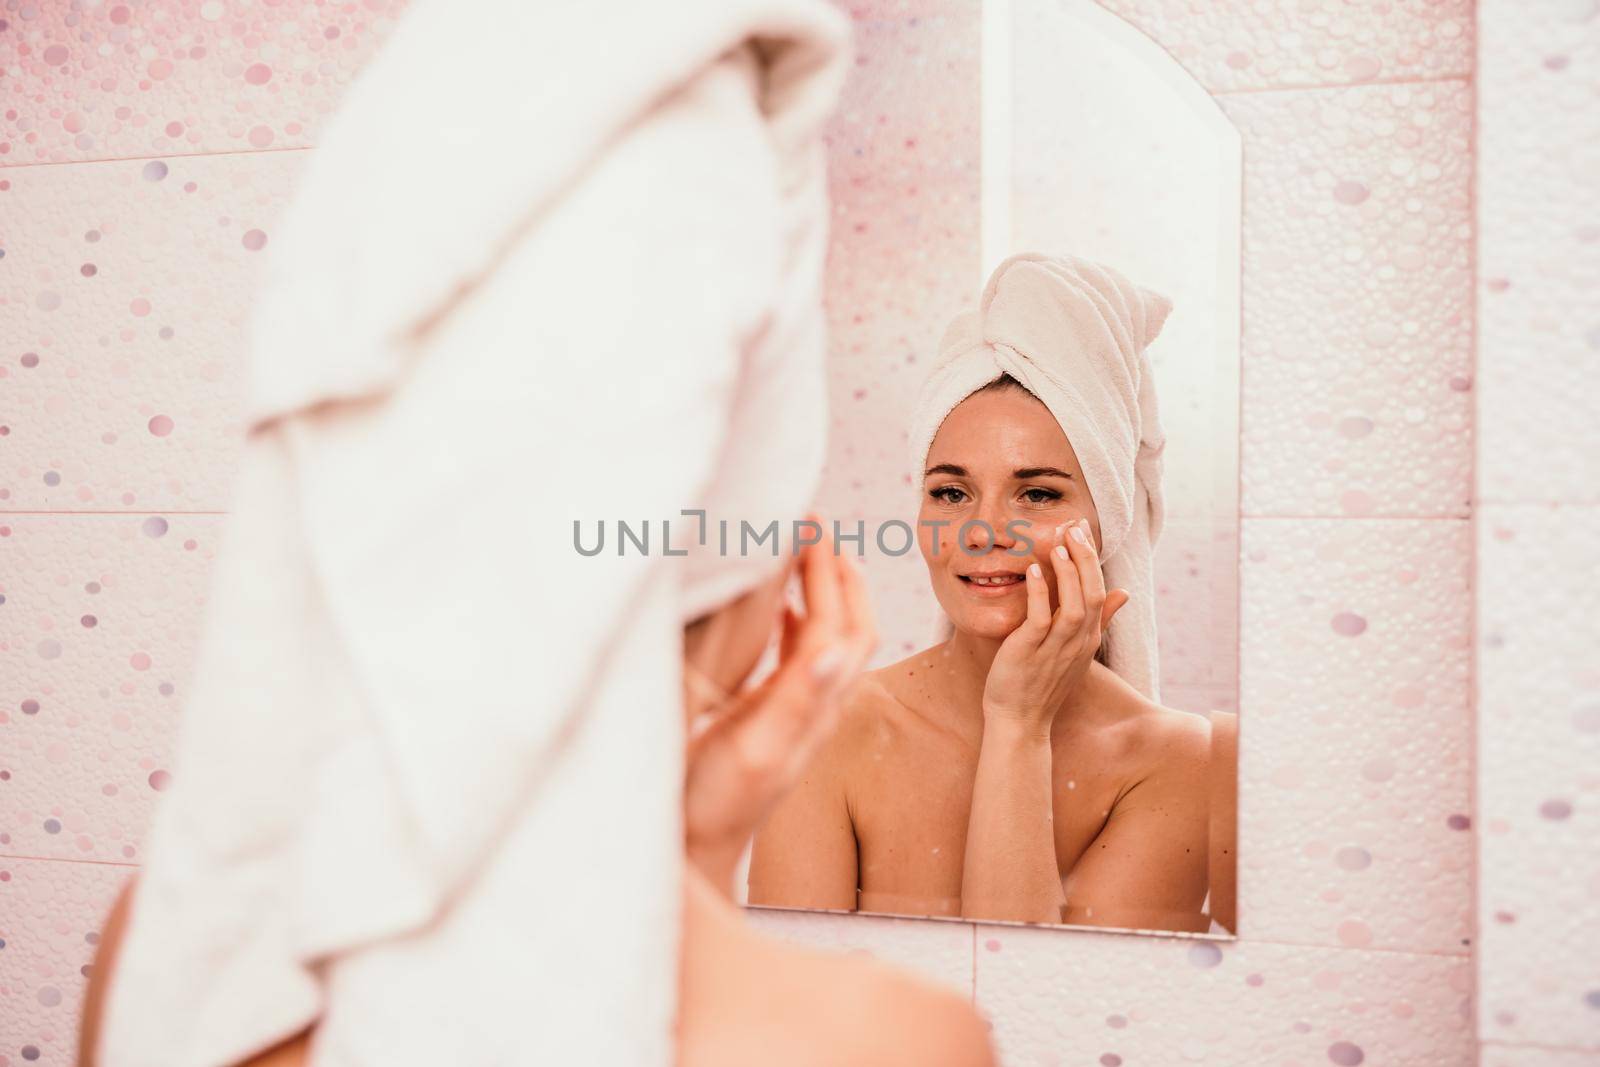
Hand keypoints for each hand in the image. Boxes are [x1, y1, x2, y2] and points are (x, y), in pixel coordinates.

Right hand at [683, 520, 876, 894]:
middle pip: (848, 631)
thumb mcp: (754, 752)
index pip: (832, 627)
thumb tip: (834, 653)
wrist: (693, 851)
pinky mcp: (771, 721)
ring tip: (809, 557)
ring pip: (827, 642)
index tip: (812, 529)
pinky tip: (778, 611)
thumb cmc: (713, 804)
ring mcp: (795, 715)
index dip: (826, 576)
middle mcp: (814, 710)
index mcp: (810, 710)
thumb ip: (795, 702)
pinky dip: (796, 624)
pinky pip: (798, 661)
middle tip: (820, 530)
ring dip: (824, 596)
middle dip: (841, 577)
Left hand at [979, 517, 1128, 734]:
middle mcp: (1078, 642)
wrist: (1020, 721)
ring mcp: (1057, 649)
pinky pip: (1041, 619)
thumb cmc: (1042, 684)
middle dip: (1086, 558)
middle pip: (1093, 593)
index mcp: (1088, 638)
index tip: (1082, 532)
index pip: (1100, 591)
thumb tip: (1124, 593)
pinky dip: (1040, 593)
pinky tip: (1034, 572)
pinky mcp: (1031, 652)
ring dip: (1069, 574)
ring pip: (1075, 606)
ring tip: (1060, 545)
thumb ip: (1098, 620)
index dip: (1092, 559)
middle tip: (1074, 528)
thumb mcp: (1075, 651)